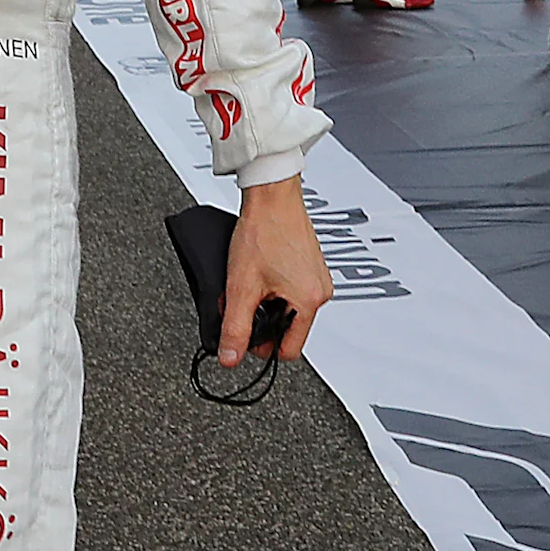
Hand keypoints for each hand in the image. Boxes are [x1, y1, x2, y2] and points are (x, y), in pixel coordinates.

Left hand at [217, 177, 330, 368]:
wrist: (270, 193)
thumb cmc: (262, 230)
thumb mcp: (241, 286)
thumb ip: (235, 327)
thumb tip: (230, 357)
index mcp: (309, 301)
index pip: (289, 350)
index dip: (262, 347)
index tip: (244, 334)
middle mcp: (320, 291)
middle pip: (289, 328)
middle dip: (262, 320)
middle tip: (242, 301)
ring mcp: (318, 277)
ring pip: (288, 308)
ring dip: (266, 302)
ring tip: (250, 282)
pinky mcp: (310, 264)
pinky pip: (291, 289)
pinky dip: (272, 287)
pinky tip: (259, 271)